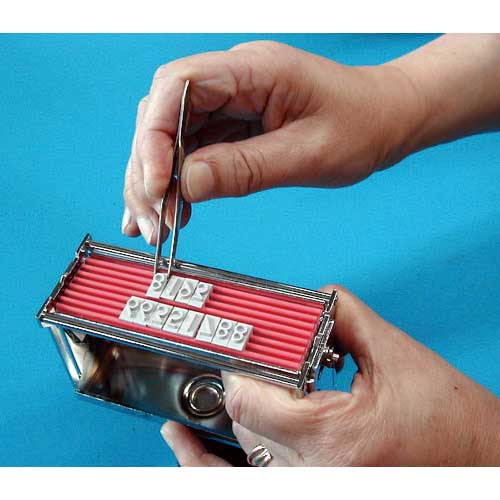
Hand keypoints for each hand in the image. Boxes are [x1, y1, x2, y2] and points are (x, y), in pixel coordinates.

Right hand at [122, 41, 422, 243]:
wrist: (386, 119)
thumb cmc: (362, 125)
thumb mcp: (308, 154)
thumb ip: (246, 168)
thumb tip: (188, 185)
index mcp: (254, 69)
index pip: (177, 86)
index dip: (155, 136)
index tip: (158, 186)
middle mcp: (234, 80)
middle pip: (163, 116)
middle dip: (149, 171)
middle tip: (154, 221)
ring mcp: (231, 103)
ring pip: (171, 138)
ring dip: (157, 183)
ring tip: (156, 226)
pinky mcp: (234, 126)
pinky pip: (193, 152)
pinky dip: (178, 184)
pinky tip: (171, 211)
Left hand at [160, 286, 499, 465]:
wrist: (479, 463)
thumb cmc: (451, 422)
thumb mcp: (398, 356)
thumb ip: (346, 316)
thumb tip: (314, 301)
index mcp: (333, 438)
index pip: (248, 403)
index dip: (237, 370)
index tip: (239, 351)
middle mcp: (316, 475)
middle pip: (244, 426)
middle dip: (242, 388)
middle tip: (239, 364)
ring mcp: (314, 489)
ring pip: (243, 458)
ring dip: (221, 433)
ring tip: (185, 424)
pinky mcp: (317, 490)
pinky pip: (248, 485)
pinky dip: (215, 472)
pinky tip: (190, 456)